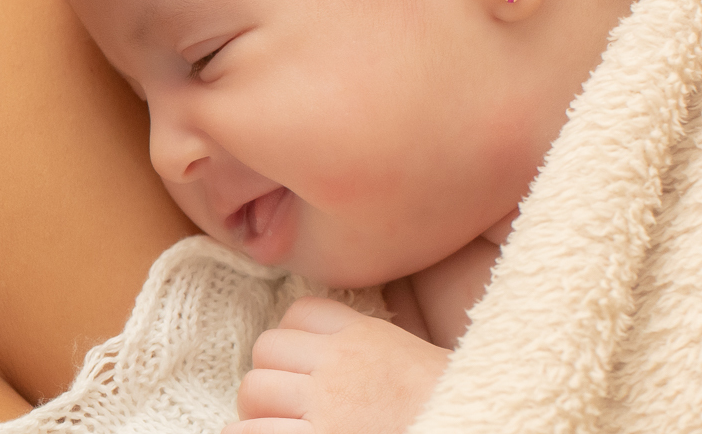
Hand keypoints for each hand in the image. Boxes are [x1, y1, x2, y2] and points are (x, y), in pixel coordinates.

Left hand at [224, 297, 450, 433]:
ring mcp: (326, 405)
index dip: (294, 340)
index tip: (301, 368)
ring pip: (254, 388)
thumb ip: (381, 355)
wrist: (481, 427)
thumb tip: (357, 369)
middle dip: (270, 377)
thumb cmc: (459, 409)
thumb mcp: (424, 365)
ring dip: (256, 412)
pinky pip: (253, 432)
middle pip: (268, 348)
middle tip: (284, 407)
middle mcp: (341, 364)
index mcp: (369, 337)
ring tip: (273, 429)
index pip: (302, 313)